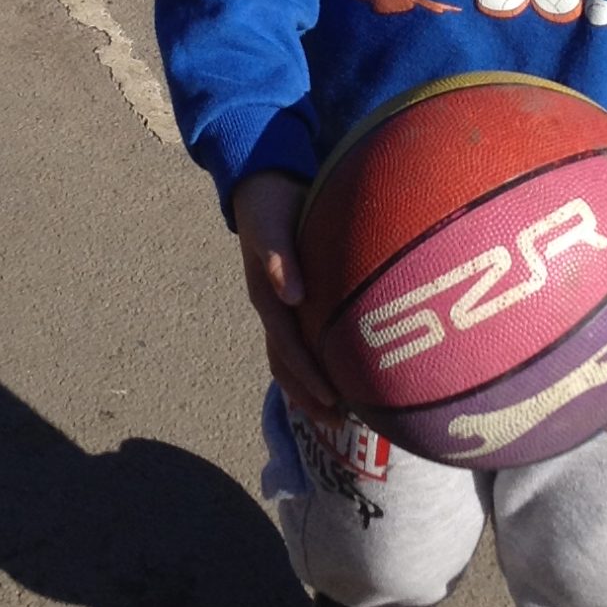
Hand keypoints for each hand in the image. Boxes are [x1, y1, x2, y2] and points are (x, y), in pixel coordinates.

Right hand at [232, 168, 337, 418]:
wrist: (263, 181)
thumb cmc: (270, 203)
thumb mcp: (270, 223)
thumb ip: (278, 256)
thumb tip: (291, 296)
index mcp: (267, 297)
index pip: (288, 347)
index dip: (308, 376)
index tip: (333, 400)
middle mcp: (274, 307)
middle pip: (288, 364)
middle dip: (310, 396)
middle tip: (340, 424)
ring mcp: (283, 304)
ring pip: (294, 357)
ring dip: (313, 386)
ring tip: (342, 412)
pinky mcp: (296, 296)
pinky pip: (305, 338)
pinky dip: (319, 361)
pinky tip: (344, 371)